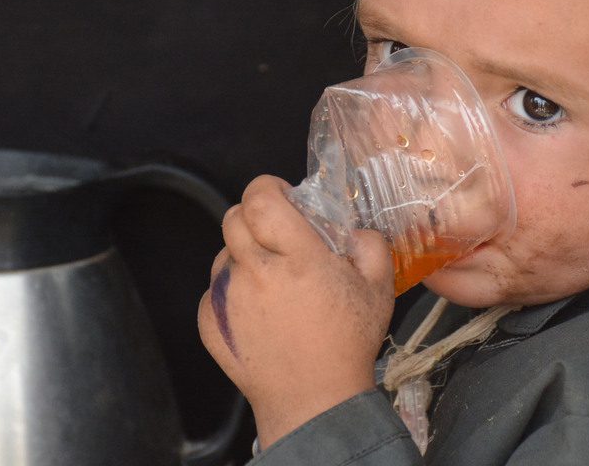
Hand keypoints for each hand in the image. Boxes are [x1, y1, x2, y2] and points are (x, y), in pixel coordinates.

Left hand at [197, 175, 395, 446]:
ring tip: (271, 279)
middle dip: (254, 216)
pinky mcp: (210, 322)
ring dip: (242, 255)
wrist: (313, 402)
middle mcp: (255, 274)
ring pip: (223, 254)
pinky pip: (214, 289)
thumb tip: (354, 228)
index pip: (260, 199)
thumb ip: (370, 245)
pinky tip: (258, 309)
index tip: (280, 195)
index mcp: (297, 258)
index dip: (266, 187)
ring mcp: (227, 299)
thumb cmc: (347, 345)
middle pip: (233, 218)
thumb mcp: (379, 288)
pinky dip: (231, 290)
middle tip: (276, 233)